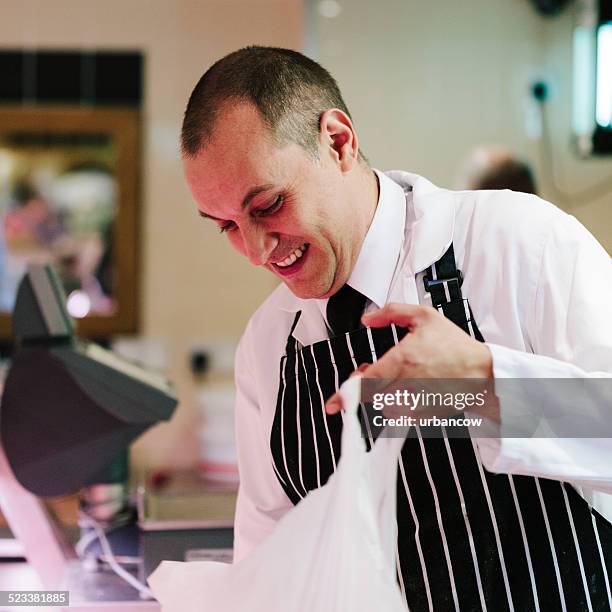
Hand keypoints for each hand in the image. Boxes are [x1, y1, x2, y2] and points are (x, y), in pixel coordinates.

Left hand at [325, 303, 495, 417]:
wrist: (482, 373)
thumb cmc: (455, 345)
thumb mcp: (424, 317)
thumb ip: (392, 312)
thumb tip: (367, 319)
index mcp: (403, 360)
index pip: (366, 382)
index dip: (346, 394)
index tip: (333, 404)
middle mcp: (407, 385)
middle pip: (369, 396)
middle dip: (360, 388)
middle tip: (364, 376)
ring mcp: (415, 403)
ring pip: (381, 405)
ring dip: (377, 394)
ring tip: (390, 379)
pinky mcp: (421, 415)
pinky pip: (397, 413)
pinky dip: (394, 403)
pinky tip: (404, 389)